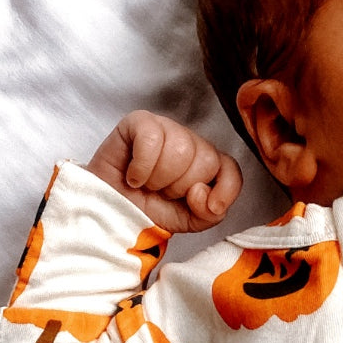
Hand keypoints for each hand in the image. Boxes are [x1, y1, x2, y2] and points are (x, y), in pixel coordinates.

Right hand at [86, 110, 243, 232]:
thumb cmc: (149, 210)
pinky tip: (133, 175)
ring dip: (159, 178)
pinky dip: (141, 166)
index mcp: (208, 165)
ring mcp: (167, 128)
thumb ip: (210, 213)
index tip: (203, 206)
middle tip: (161, 192)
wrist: (112, 212)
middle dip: (180, 187)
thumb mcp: (188, 221)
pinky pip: (152, 138)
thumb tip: (203, 192)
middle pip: (206, 160)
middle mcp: (191, 143)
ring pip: (180, 149)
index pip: (231, 169)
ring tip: (147, 184)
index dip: (223, 192)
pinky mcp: (140, 122)